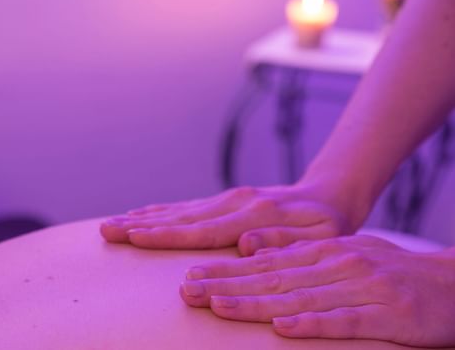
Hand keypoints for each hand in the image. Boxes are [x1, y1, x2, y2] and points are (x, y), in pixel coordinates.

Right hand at [100, 184, 362, 255]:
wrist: (329, 195)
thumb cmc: (328, 225)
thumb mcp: (322, 237)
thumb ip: (286, 241)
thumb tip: (246, 244)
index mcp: (255, 215)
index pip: (202, 230)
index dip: (165, 234)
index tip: (134, 235)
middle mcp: (235, 204)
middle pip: (180, 217)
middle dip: (141, 224)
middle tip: (107, 229)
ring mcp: (228, 200)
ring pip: (178, 210)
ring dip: (144, 217)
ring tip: (113, 223)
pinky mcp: (225, 201)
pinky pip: (187, 208)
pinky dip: (161, 212)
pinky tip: (142, 216)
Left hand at [179, 235, 454, 346]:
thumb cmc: (391, 271)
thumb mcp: (343, 255)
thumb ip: (299, 255)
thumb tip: (251, 251)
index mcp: (323, 252)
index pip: (264, 262)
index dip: (226, 270)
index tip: (191, 276)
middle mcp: (337, 265)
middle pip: (272, 277)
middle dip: (226, 284)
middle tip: (189, 290)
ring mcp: (363, 288)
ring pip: (299, 297)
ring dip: (256, 302)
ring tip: (219, 306)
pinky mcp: (390, 314)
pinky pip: (346, 322)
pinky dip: (313, 324)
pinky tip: (285, 328)